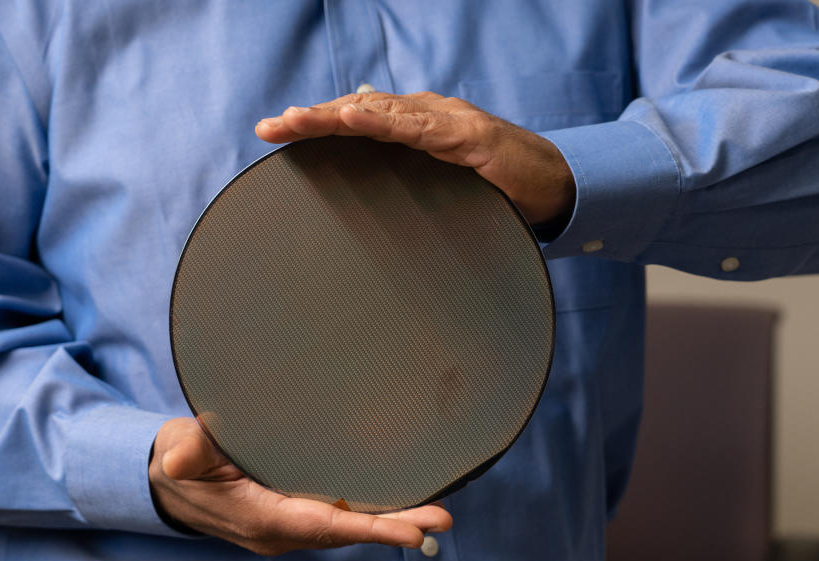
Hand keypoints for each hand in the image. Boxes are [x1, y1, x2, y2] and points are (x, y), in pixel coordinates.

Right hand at [149, 416, 452, 555]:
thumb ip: (185, 452)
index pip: (321, 526)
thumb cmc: (180, 461)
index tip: (410, 532)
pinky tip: (400, 504)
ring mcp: (290, 526)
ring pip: (347, 526)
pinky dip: (371, 514)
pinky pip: (339, 518)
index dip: (367, 529)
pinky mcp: (293, 514)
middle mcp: (281, 531)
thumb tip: (176, 457)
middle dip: (395, 527)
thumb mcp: (179, 450)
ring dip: (391, 522)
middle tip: (442, 519)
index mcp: (260, 518)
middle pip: (346, 531)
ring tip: (437, 514)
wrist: (171, 484)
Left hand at [255, 91, 574, 226]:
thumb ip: (405, 179)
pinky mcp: (465, 134)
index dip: (313, 125)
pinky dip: (382, 120)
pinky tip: (351, 116)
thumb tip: (367, 189)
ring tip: (294, 119)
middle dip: (309, 119)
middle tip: (267, 129)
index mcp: (412, 130)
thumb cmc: (495, 187)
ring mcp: (443, 121)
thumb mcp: (439, 187)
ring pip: (377, 112)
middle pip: (356, 112)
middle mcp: (422, 117)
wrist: (551, 185)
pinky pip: (416, 126)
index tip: (272, 135)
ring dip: (332, 115)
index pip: (353, 122)